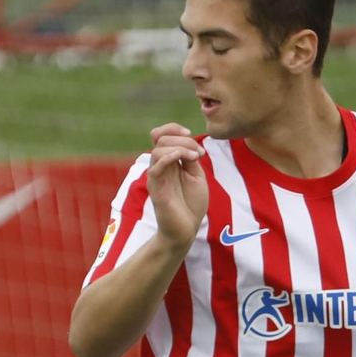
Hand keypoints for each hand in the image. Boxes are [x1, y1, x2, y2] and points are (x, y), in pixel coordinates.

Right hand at [146, 124, 207, 250]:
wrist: (186, 229)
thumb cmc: (191, 204)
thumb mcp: (196, 175)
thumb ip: (191, 158)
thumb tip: (188, 143)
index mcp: (169, 161)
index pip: (161, 134)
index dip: (173, 128)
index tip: (191, 134)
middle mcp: (159, 166)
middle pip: (160, 137)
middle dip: (182, 138)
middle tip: (199, 153)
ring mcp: (156, 176)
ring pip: (158, 149)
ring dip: (180, 147)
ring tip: (196, 158)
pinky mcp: (156, 188)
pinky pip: (156, 167)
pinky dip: (169, 156)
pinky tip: (183, 158)